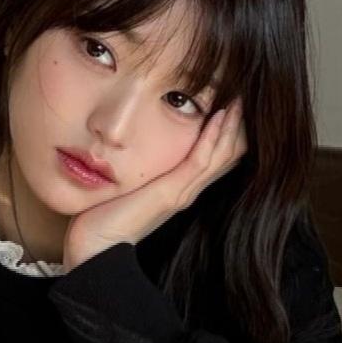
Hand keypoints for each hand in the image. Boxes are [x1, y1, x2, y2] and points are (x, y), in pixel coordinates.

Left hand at [62, 97, 248, 269]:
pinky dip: (212, 136)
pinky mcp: (172, 194)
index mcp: (179, 190)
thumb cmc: (103, 220)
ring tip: (240, 97)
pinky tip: (221, 115)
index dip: (227, 132)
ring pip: (220, 155)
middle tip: (246, 93)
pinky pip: (200, 161)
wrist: (95, 250)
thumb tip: (131, 150)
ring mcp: (182, 193)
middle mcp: (186, 191)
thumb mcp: (127, 187)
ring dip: (231, 125)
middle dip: (237, 125)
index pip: (214, 158)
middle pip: (226, 155)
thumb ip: (136, 172)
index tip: (233, 102)